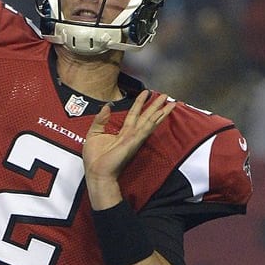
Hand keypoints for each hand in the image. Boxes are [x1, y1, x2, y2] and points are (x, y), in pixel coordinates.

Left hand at [83, 91, 175, 206]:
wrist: (97, 172)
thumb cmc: (95, 158)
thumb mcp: (94, 133)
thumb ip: (100, 120)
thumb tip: (107, 107)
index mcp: (123, 132)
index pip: (134, 114)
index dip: (140, 102)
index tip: (146, 92)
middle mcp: (131, 134)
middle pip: (146, 116)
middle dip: (156, 105)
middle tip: (165, 95)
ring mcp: (134, 138)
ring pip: (150, 121)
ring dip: (160, 112)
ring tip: (170, 102)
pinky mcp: (133, 143)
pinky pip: (144, 130)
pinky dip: (153, 122)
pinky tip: (160, 114)